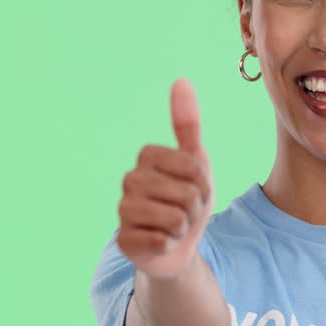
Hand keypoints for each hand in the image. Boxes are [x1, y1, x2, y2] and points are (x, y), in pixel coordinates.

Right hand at [116, 77, 214, 279]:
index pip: (192, 166)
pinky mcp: (124, 241)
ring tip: (174, 226)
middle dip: (195, 206)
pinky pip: (161, 241)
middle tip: (184, 211)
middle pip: (186, 193)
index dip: (202, 182)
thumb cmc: (187, 201)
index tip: (193, 186)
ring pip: (174, 218)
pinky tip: (161, 243)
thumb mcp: (196, 162)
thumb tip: (181, 80)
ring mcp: (123, 211)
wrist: (178, 246)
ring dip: (183, 227)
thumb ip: (187, 123)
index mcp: (147, 157)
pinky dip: (170, 245)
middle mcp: (129, 180)